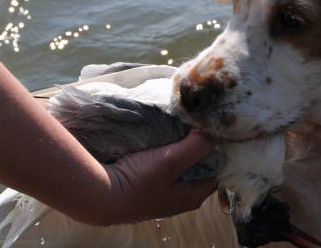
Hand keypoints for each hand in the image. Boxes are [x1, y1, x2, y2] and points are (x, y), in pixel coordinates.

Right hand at [98, 130, 217, 224]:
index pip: (218, 170)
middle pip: (200, 166)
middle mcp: (182, 196)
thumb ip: (196, 147)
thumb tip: (211, 132)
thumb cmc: (139, 181)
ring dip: (182, 147)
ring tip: (182, 126)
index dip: (219, 150)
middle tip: (199, 124)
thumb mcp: (171, 160)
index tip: (216, 129)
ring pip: (182, 164)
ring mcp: (165, 191)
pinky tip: (165, 136)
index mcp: (193, 196)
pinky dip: (167, 150)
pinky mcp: (149, 184)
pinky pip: (166, 164)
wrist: (101, 194)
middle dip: (200, 146)